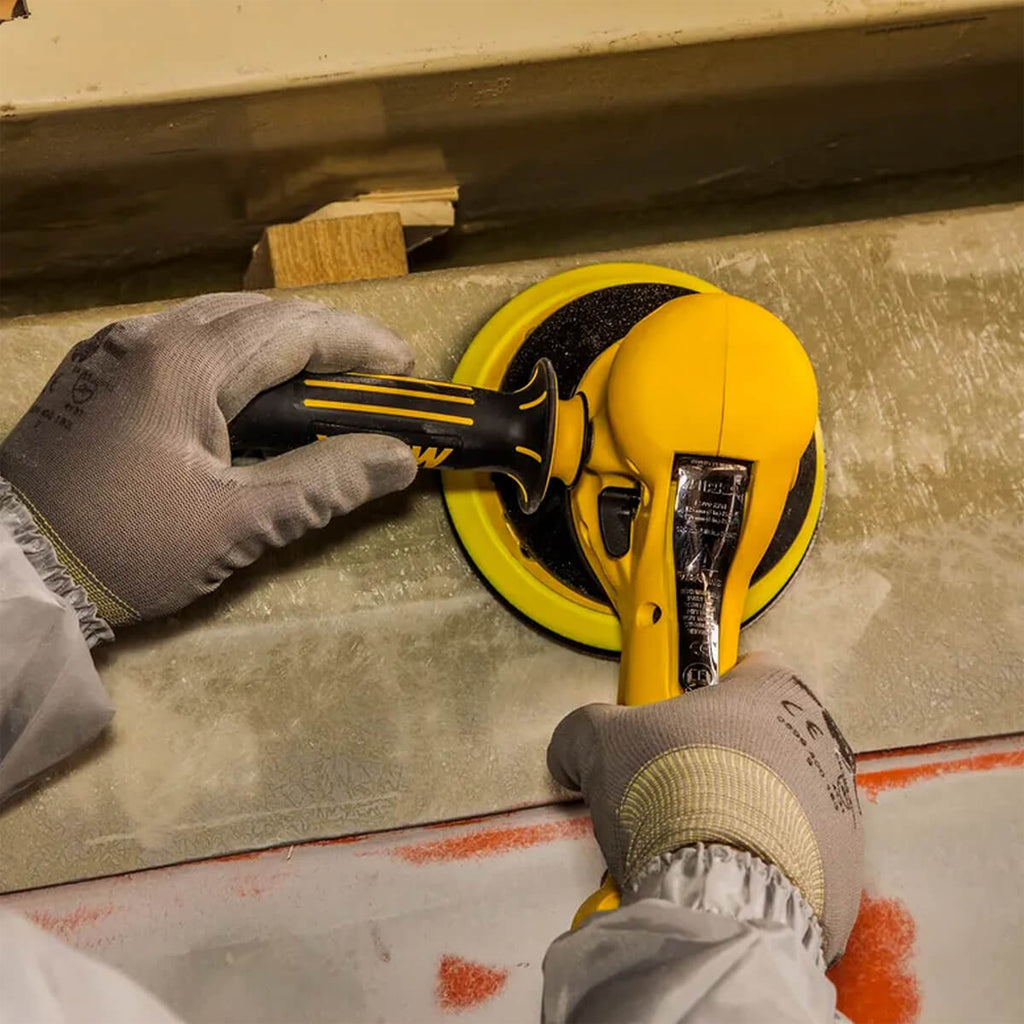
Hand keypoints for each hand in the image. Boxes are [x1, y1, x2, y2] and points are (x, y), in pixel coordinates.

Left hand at [0, 294, 416, 625]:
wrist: (10, 571)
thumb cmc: (125, 548)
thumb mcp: (235, 524)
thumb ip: (323, 484)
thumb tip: (398, 460)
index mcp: (184, 364)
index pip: (294, 328)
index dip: (359, 343)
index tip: (404, 368)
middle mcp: (147, 337)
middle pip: (258, 313)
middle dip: (324, 337)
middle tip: (369, 377)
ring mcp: (114, 350)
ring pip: (217, 321)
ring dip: (278, 343)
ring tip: (318, 384)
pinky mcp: (96, 373)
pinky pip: (182, 342)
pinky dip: (232, 356)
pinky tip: (247, 394)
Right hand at [547, 653, 862, 960]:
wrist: (722, 889)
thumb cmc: (671, 788)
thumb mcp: (599, 740)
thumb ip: (584, 730)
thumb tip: (571, 753)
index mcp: (774, 689)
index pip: (742, 669)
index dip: (700, 695)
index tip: (669, 724)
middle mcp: (821, 738)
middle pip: (762, 737)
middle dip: (719, 759)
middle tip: (670, 787)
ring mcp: (839, 807)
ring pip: (781, 797)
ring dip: (744, 811)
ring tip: (692, 840)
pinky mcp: (845, 870)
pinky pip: (796, 856)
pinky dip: (763, 862)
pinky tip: (722, 872)